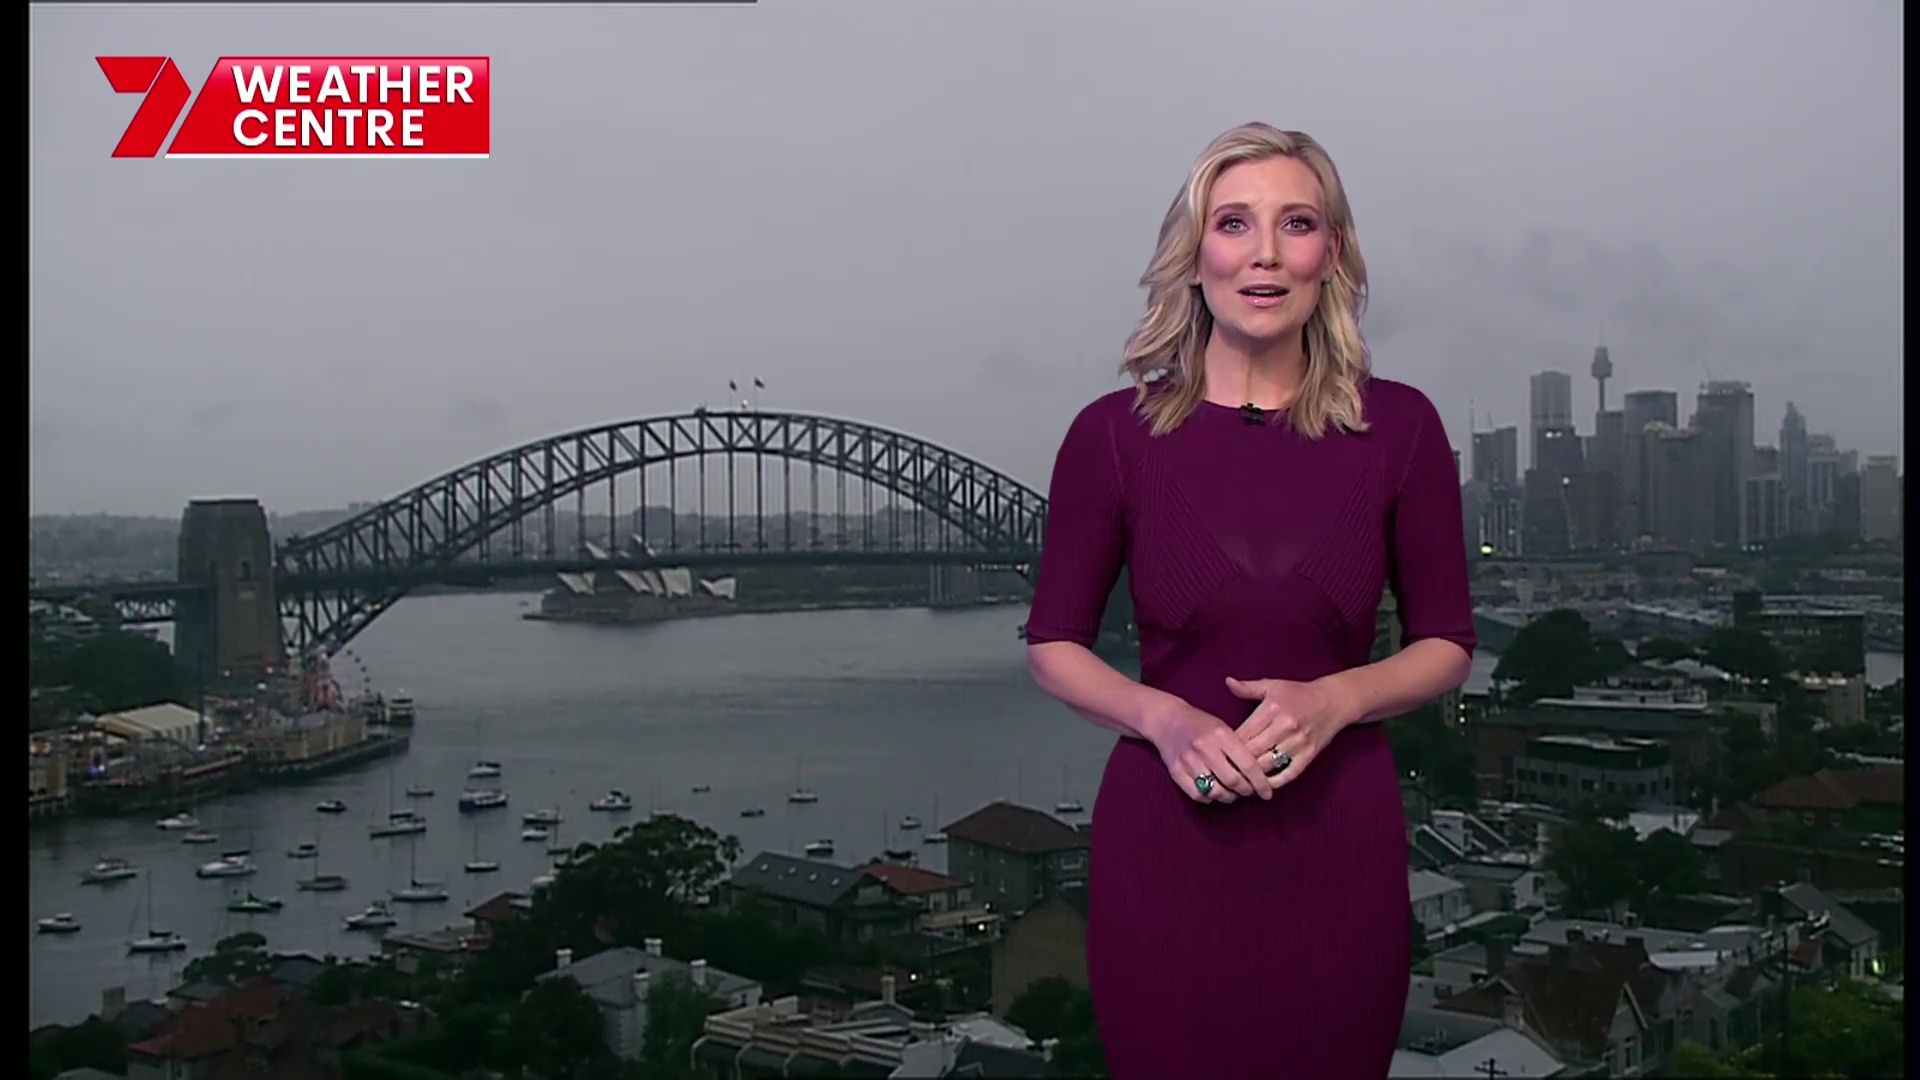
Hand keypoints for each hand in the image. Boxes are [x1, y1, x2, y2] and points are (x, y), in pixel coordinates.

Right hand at [1143, 698, 1274, 804]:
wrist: (1166, 719)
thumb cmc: (1201, 724)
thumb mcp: (1224, 728)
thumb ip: (1240, 750)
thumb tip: (1259, 776)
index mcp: (1221, 735)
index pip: (1248, 765)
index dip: (1261, 783)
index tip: (1267, 793)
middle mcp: (1204, 748)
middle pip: (1233, 781)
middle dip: (1246, 791)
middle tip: (1250, 792)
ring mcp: (1188, 760)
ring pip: (1216, 791)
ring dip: (1229, 797)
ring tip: (1233, 793)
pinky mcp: (1175, 771)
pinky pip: (1198, 795)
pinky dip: (1210, 798)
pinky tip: (1214, 792)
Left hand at [1225, 676, 1350, 791]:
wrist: (1333, 701)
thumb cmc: (1299, 693)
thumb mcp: (1273, 685)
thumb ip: (1248, 687)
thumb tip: (1228, 682)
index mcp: (1272, 709)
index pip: (1243, 734)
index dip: (1228, 746)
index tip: (1218, 752)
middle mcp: (1285, 727)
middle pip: (1252, 752)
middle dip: (1236, 762)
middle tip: (1224, 769)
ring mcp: (1298, 743)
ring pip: (1267, 766)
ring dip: (1252, 775)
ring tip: (1238, 779)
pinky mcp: (1309, 756)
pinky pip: (1288, 774)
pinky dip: (1273, 782)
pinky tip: (1261, 784)